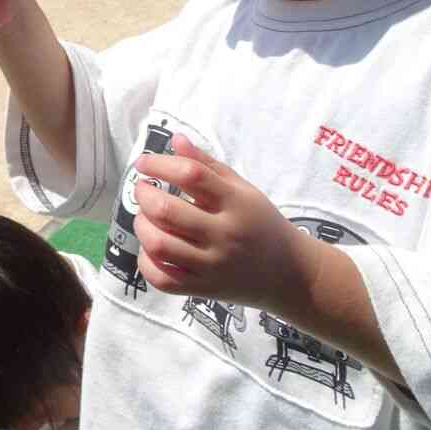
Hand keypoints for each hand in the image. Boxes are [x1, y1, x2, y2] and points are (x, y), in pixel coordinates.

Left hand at [133, 134, 318, 312]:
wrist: (289, 274)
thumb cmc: (260, 223)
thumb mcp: (242, 189)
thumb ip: (207, 164)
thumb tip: (176, 140)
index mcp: (236, 204)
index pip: (191, 175)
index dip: (160, 164)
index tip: (144, 163)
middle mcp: (225, 235)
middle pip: (167, 211)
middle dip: (144, 195)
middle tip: (143, 189)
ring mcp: (213, 265)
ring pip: (159, 244)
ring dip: (141, 225)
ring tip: (145, 217)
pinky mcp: (204, 289)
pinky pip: (162, 278)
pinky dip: (146, 261)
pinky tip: (151, 248)